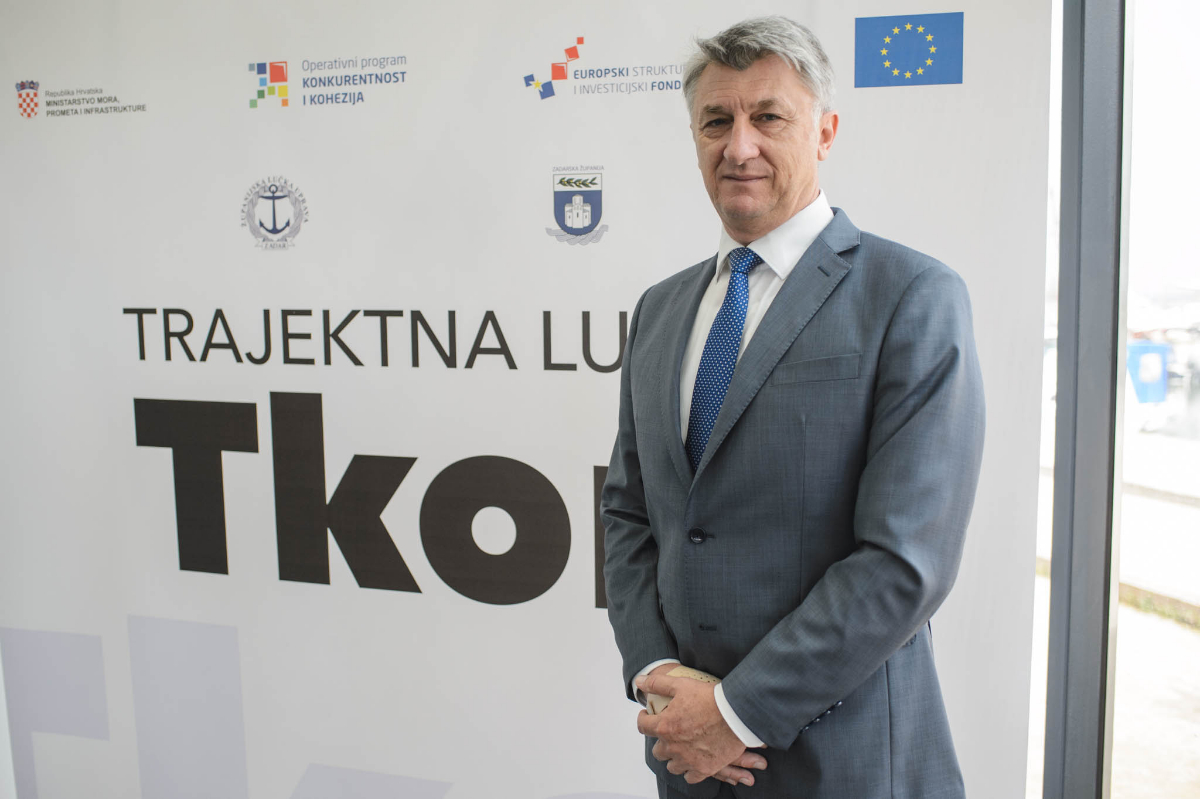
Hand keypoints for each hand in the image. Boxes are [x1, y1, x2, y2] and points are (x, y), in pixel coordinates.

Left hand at [636, 673, 766, 785]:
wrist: (736, 714)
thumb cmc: (709, 699)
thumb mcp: (681, 685)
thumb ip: (657, 684)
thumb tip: (639, 681)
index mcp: (665, 726)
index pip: (642, 726)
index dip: (643, 719)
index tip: (647, 716)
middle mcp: (673, 747)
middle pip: (657, 751)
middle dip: (661, 741)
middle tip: (670, 732)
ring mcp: (688, 760)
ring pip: (672, 766)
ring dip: (674, 757)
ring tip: (681, 748)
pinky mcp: (704, 769)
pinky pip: (690, 777)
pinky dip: (690, 770)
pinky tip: (693, 760)